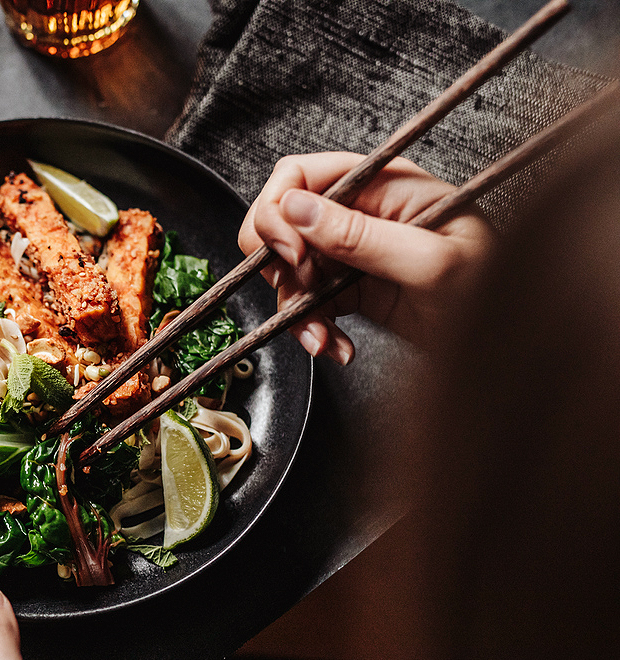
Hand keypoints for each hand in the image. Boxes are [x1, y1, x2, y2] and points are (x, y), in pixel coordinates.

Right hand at [238, 152, 494, 360]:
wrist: (513, 350)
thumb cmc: (496, 296)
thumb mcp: (429, 263)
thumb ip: (360, 234)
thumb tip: (297, 209)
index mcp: (386, 185)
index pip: (302, 174)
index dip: (280, 210)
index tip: (291, 253)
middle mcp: (364, 213)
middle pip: (283, 221)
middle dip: (280, 262)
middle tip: (300, 290)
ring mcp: (355, 253)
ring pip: (289, 269)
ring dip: (294, 306)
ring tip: (322, 338)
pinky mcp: (352, 291)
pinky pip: (306, 303)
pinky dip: (310, 328)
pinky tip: (334, 346)